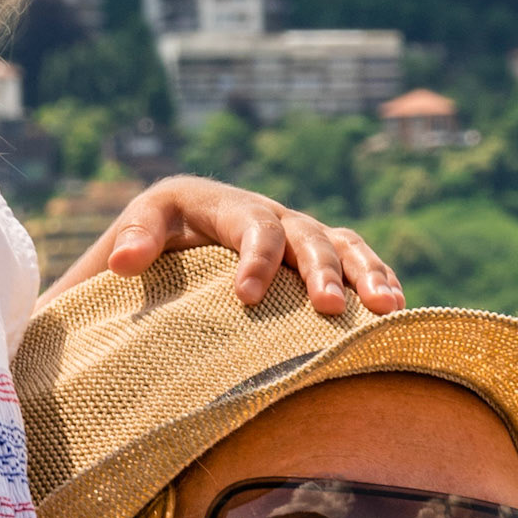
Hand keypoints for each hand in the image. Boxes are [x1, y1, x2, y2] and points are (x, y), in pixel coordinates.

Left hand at [42, 174, 403, 313]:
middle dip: (317, 271)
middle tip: (328, 310)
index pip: (247, 226)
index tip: (247, 299)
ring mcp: (293, 232)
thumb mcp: (127, 238)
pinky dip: (376, 279)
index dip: (253, 258)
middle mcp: (262, 212)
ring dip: (364, 273)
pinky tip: (395, 314)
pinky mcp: (313, 255)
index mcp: (215, 203)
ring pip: (340, 244)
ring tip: (385, 308)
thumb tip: (122, 263)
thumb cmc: (138, 250)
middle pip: (301, 235)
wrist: (156, 247)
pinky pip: (354, 260)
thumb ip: (129, 244)